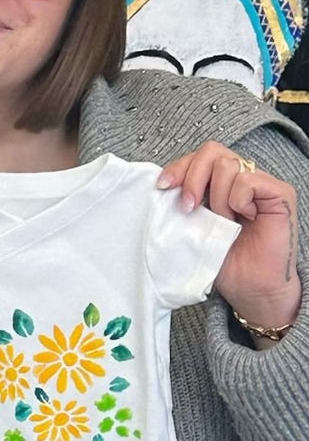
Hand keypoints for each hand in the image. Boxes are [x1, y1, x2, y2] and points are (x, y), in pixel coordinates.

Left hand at [159, 143, 300, 334]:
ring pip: (227, 164)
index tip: (162, 187)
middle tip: (188, 207)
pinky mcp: (279, 193)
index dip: (179, 167)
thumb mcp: (193, 226)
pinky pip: (248, 180)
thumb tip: (161, 184)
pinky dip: (237, 200)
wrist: (251, 289)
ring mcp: (262, 183)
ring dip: (217, 196)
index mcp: (220, 183)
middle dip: (192, 176)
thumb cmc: (224, 261)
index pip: (199, 156)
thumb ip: (185, 201)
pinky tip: (243, 218)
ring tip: (223, 221)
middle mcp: (242, 177)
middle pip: (211, 151)